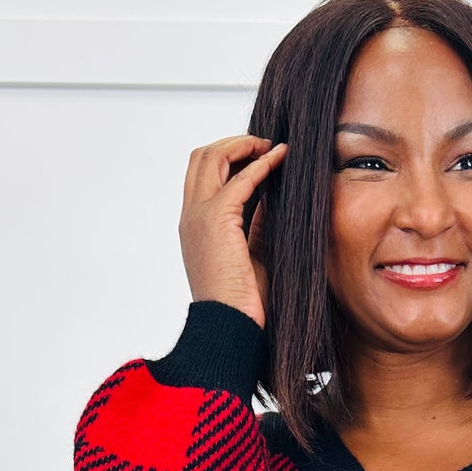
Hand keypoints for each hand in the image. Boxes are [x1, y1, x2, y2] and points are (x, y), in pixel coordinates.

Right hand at [179, 133, 287, 328]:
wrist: (230, 327)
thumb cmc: (242, 302)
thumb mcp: (251, 252)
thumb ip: (256, 222)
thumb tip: (272, 196)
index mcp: (194, 225)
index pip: (202, 174)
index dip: (228, 158)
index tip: (257, 157)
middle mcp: (191, 215)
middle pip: (201, 156)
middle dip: (233, 143)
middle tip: (263, 145)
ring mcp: (199, 216)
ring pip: (213, 156)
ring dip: (244, 145)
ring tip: (270, 146)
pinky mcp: (216, 220)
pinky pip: (240, 178)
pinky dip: (262, 163)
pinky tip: (280, 157)